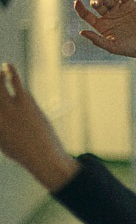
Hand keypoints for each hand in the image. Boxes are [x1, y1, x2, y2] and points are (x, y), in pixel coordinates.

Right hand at [0, 63, 77, 190]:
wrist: (43, 156)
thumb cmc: (21, 151)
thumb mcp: (2, 140)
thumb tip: (2, 115)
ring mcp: (11, 106)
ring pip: (0, 83)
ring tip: (1, 71)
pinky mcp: (26, 102)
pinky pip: (16, 83)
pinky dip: (11, 73)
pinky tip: (8, 67)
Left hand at [74, 0, 135, 69]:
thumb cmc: (131, 49)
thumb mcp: (112, 47)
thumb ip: (97, 40)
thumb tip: (81, 32)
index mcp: (102, 26)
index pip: (86, 15)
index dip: (79, 8)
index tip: (76, 2)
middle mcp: (109, 17)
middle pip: (96, 4)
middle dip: (95, 1)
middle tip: (99, 4)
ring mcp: (119, 10)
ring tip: (109, 1)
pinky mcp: (130, 5)